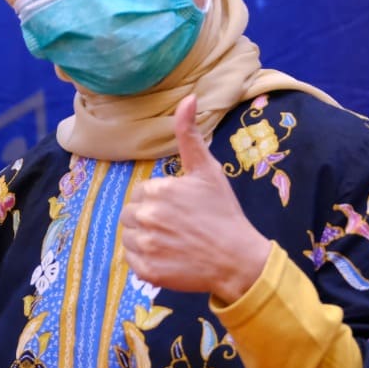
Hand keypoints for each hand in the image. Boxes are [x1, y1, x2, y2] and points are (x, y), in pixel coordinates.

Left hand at [119, 95, 270, 303]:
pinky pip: (132, 260)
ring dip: (145, 238)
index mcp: (158, 190)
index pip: (142, 193)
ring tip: (174, 242)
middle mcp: (147, 216)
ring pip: (129, 236)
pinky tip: (170, 257)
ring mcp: (146, 245)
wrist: (239, 260)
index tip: (182, 209)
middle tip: (178, 227)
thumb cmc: (223, 213)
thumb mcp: (207, 170)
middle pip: (131, 214)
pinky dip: (146, 260)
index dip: (160, 200)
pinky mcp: (146, 270)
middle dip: (149, 218)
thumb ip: (189, 134)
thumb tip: (187, 97)